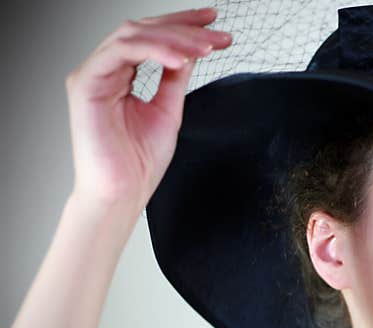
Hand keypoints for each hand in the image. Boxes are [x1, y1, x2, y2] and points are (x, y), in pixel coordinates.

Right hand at [65, 7, 232, 218]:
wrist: (121, 194)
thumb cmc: (138, 163)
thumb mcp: (168, 111)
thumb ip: (174, 79)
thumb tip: (190, 52)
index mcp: (119, 75)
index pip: (151, 37)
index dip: (182, 25)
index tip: (214, 22)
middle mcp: (104, 70)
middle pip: (143, 29)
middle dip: (185, 28)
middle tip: (219, 33)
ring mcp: (92, 74)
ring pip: (133, 34)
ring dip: (175, 38)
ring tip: (206, 47)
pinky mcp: (86, 83)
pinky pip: (121, 52)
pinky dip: (154, 50)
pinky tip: (181, 59)